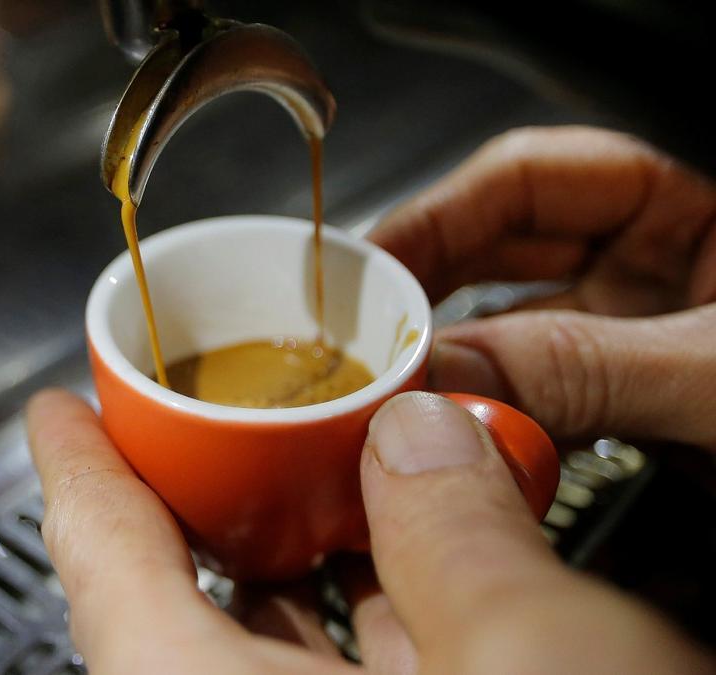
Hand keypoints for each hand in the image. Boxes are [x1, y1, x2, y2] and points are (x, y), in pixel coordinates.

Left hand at [25, 389, 712, 672]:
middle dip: (208, 504)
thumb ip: (463, 538)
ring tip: (321, 474)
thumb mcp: (541, 666)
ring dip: (297, 564)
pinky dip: (363, 631)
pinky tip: (405, 579)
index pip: (99, 567)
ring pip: (265, 660)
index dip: (77, 473)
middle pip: (182, 608)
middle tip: (224, 423)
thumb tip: (422, 438)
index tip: (57, 414)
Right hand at [369, 126, 715, 446]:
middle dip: (425, 298)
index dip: (433, 219)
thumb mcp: (712, 368)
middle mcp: (651, 259)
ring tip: (402, 401)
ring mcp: (637, 334)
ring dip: (454, 373)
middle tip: (359, 340)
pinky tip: (463, 446)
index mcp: (688, 200)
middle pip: (498, 256)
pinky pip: (539, 405)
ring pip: (509, 338)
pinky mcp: (633, 408)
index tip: (369, 271)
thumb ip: (585, 366)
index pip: (525, 178)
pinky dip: (494, 425)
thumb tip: (451, 373)